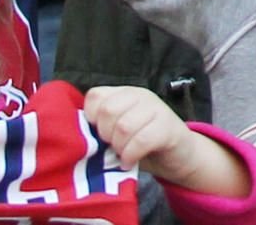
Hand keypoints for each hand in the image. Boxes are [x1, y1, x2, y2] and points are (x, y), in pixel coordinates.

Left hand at [81, 85, 246, 196]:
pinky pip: (141, 141)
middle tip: (112, 147)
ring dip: (118, 148)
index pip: (95, 96)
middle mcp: (140, 95)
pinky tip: (130, 162)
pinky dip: (131, 155)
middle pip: (108, 112)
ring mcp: (157, 109)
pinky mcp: (168, 128)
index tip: (98, 134)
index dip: (91, 118)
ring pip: (123, 127)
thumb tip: (74, 135)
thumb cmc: (142, 143)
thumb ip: (101, 126)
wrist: (180, 155)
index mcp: (125, 93)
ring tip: (122, 155)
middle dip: (105, 136)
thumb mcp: (119, 130)